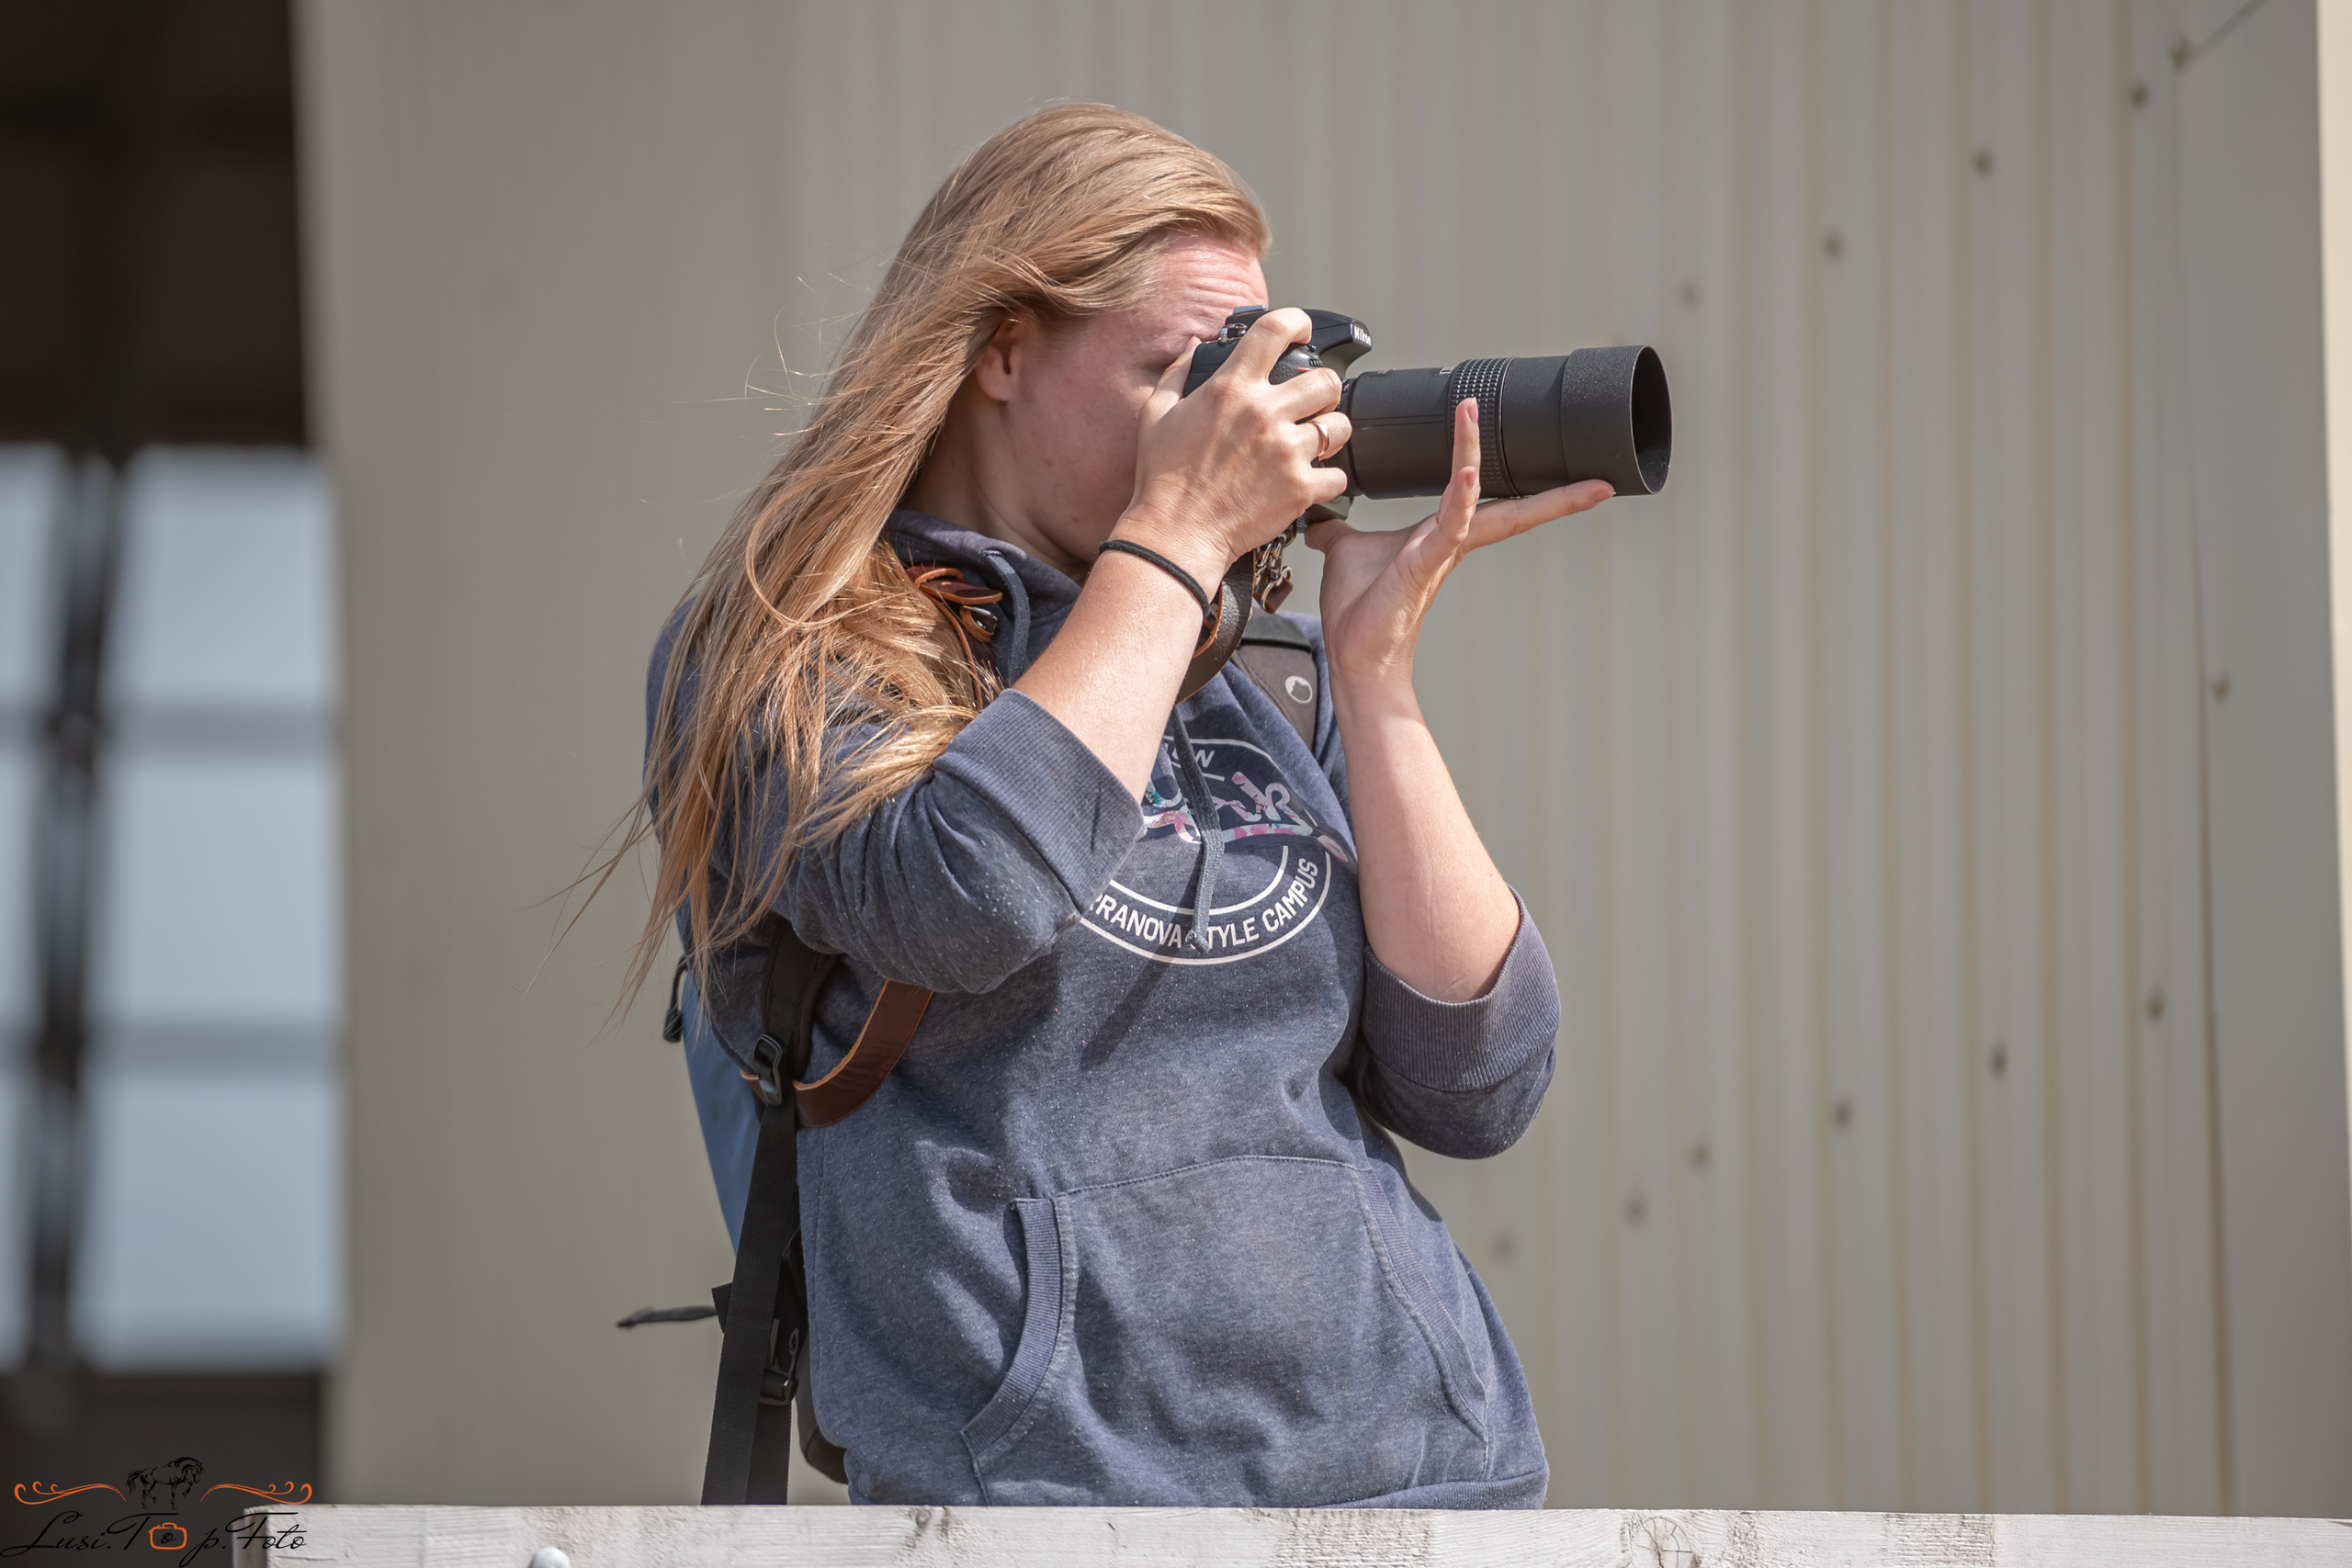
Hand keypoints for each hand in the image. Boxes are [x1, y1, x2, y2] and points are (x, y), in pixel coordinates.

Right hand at [1114, 307, 1351, 587]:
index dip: (1297, 322)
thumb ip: (1177, 373)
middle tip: (1312, 404)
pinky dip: (1328, 480)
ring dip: (1330, 433)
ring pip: (1339, 426)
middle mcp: (1263, 413)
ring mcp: (1285, 451)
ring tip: (1314, 444)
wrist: (1175, 534)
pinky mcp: (1299, 489)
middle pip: (1327, 380)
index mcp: (1231, 389)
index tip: (1301, 330)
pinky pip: (1338, 476)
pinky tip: (1310, 481)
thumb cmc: (1163, 479)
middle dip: (1324, 390)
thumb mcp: (1156, 415)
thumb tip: (1194, 344)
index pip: (1276, 330)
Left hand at [1306, 397, 1611, 687]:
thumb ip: (1339, 531)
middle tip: (1601, 478)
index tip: (1551, 457)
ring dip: (1474, 451)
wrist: (1354, 656)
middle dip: (1557, 491)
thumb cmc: (1358, 611)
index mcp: (1440, 534)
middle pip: (1514, 507)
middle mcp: (1450, 540)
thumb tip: (1321, 519)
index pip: (1488, 497)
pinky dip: (1462, 496)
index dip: (1512, 473)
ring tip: (1475, 409)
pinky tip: (1471, 470)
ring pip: (1476, 498)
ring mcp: (1440, 551)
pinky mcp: (1425, 564)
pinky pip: (1450, 523)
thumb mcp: (1346, 554)